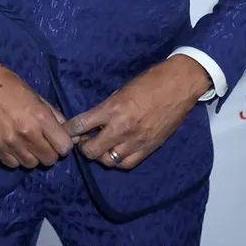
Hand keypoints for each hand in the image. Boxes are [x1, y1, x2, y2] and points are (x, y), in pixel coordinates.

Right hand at [0, 60, 77, 168]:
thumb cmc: (11, 86)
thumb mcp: (38, 97)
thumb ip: (55, 117)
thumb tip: (72, 135)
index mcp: (40, 117)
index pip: (64, 147)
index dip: (64, 144)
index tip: (59, 139)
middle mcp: (27, 133)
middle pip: (50, 159)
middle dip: (50, 151)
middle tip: (44, 141)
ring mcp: (10, 143)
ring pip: (32, 164)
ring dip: (33, 156)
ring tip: (28, 142)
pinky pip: (14, 164)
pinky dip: (16, 158)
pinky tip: (14, 145)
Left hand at [63, 55, 211, 170]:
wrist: (179, 85)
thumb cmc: (150, 81)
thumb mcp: (121, 90)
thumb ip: (107, 107)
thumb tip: (95, 120)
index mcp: (112, 109)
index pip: (80, 125)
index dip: (69, 130)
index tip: (66, 131)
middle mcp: (121, 128)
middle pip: (91, 150)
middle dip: (83, 146)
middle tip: (84, 139)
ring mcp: (135, 141)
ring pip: (107, 161)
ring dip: (100, 154)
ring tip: (101, 146)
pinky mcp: (148, 148)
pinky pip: (126, 164)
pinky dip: (117, 160)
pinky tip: (116, 152)